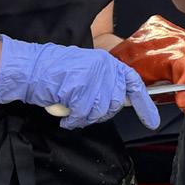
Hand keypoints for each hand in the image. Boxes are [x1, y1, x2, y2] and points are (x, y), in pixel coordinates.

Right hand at [0, 36, 160, 130]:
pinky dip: (73, 120)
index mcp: (108, 62)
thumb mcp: (88, 70)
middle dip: (102, 112)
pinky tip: (66, 115)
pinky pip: (82, 114)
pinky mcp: (78, 88)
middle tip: (85, 110)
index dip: (144, 104)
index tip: (152, 122)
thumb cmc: (57, 71)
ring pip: (100, 111)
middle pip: (115, 102)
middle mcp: (104, 68)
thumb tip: (120, 100)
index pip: (133, 83)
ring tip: (73, 112)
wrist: (32, 68)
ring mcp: (92, 77)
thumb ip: (106, 82)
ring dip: (85, 117)